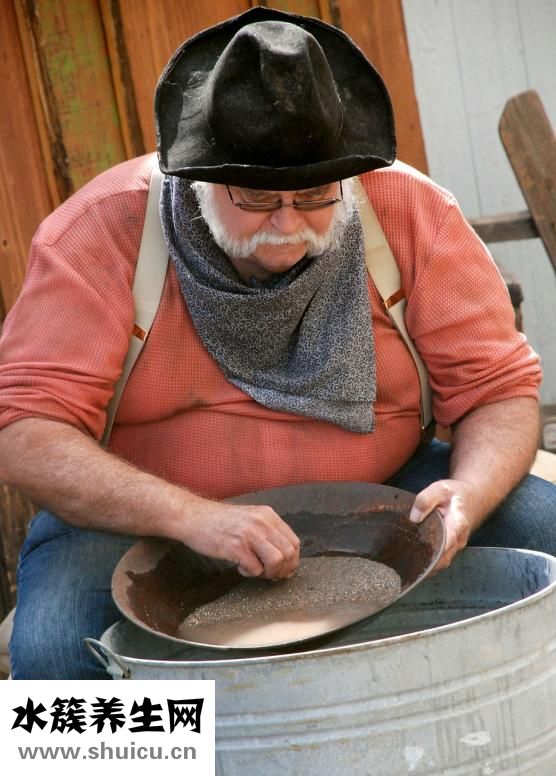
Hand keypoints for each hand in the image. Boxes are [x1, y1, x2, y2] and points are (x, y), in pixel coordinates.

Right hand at [179, 499, 300, 578]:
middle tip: (271, 575)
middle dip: (283, 570)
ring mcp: (249, 534)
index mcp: (268, 515)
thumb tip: (283, 558)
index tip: (284, 570)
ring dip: (269, 573)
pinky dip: (249, 573)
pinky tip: (239, 567)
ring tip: (257, 571)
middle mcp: (262, 522)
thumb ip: (266, 532)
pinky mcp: (236, 547)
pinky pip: (255, 569)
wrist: (193, 517)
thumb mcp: (250, 518)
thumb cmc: (219, 521)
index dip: (292, 560)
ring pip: (276, 561)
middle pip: (288, 553)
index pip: (293, 541)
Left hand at [409, 479, 477, 570]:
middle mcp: (459, 540)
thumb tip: (414, 518)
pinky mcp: (452, 547)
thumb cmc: (454, 493)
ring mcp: (456, 546)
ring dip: (427, 565)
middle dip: (425, 564)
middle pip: (442, 560)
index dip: (430, 554)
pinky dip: (430, 562)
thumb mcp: (439, 489)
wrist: (471, 496)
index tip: (414, 557)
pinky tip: (415, 560)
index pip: (444, 545)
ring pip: (442, 562)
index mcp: (457, 526)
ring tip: (408, 564)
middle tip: (404, 563)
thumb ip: (426, 500)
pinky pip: (442, 559)